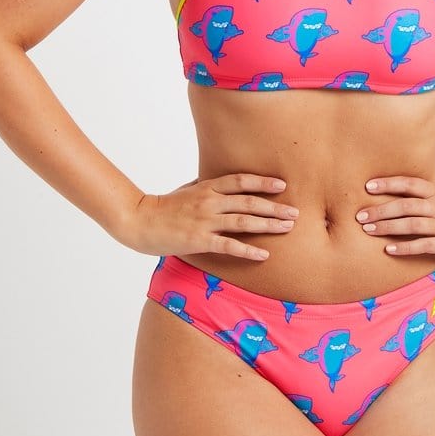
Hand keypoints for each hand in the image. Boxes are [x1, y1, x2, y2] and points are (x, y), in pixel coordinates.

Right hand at [120, 173, 298, 260]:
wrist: (139, 221)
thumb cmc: (163, 206)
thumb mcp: (186, 189)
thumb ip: (206, 185)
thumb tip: (221, 180)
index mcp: (207, 187)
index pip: (240, 181)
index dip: (263, 182)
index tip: (282, 185)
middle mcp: (209, 202)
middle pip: (249, 202)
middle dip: (274, 207)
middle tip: (295, 212)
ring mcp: (205, 221)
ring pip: (243, 222)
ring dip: (268, 225)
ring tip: (287, 228)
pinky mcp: (199, 240)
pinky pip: (229, 246)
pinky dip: (248, 250)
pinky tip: (264, 254)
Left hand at [355, 176, 434, 259]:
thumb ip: (431, 188)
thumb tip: (408, 182)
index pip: (409, 183)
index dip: (388, 183)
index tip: (367, 186)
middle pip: (405, 205)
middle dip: (380, 210)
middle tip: (359, 215)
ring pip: (411, 224)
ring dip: (387, 227)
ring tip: (368, 230)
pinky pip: (423, 245)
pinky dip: (404, 247)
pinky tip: (389, 249)